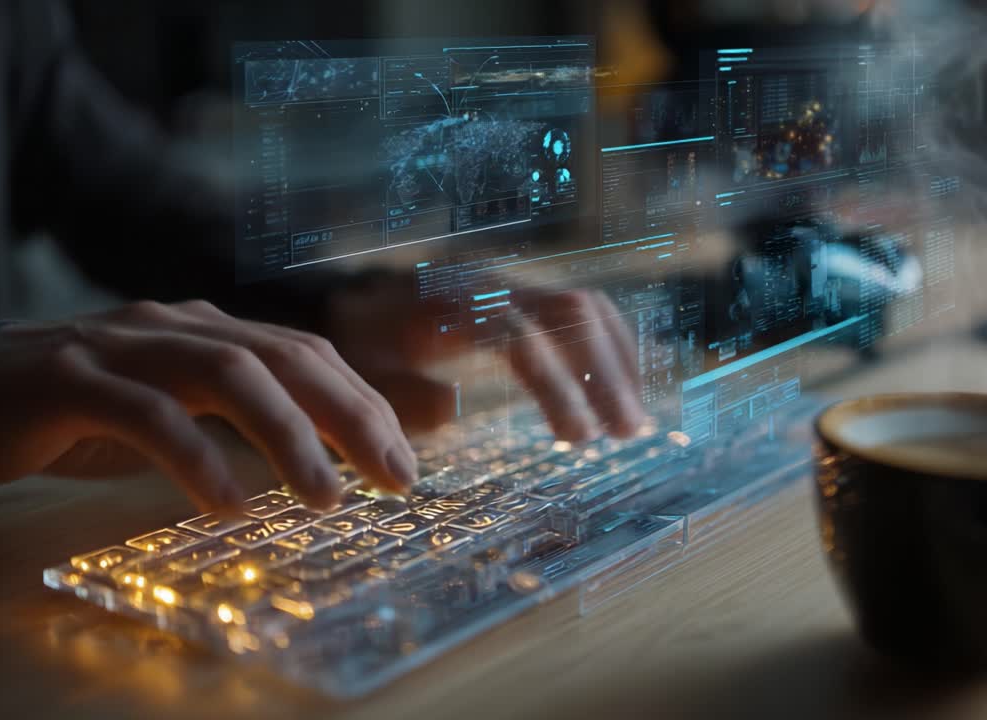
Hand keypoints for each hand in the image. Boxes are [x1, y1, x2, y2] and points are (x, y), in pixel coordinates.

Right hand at [0, 301, 416, 511]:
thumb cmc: (83, 410)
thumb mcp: (182, 410)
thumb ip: (251, 419)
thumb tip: (336, 452)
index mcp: (208, 330)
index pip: (308, 354)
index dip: (365, 403)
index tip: (407, 460)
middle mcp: (176, 326)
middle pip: (285, 356)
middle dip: (351, 417)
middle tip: (394, 477)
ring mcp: (122, 346)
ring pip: (226, 374)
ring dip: (287, 436)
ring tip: (325, 496)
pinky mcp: (69, 380)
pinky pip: (145, 414)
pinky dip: (194, 457)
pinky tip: (225, 503)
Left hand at [327, 284, 647, 441]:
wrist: (352, 301)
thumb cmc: (358, 352)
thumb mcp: (362, 379)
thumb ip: (402, 396)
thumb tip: (455, 406)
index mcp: (449, 306)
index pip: (521, 337)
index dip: (556, 386)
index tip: (579, 437)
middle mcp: (490, 285)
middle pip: (570, 312)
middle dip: (606, 372)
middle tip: (627, 432)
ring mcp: (512, 284)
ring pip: (585, 306)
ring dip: (618, 361)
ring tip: (633, 422)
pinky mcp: (524, 294)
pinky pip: (581, 308)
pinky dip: (610, 346)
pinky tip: (621, 391)